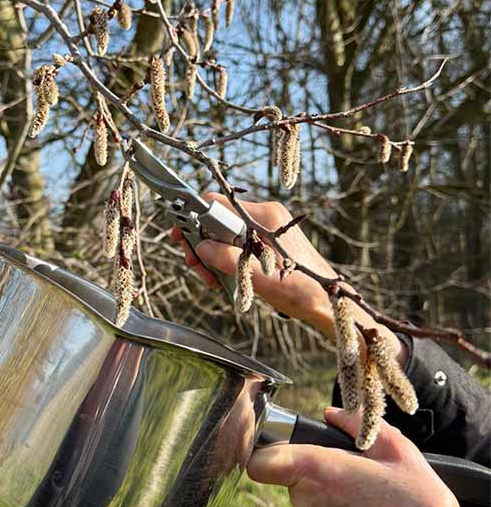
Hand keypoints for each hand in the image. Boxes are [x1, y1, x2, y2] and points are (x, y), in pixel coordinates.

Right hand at [171, 193, 406, 365]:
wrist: (327, 302)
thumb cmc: (299, 289)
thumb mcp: (256, 275)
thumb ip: (224, 257)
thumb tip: (200, 246)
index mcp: (263, 216)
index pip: (217, 204)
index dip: (193, 219)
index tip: (180, 237)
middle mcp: (263, 217)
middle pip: (217, 220)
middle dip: (201, 244)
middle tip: (196, 267)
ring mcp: (265, 230)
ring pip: (223, 235)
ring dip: (211, 256)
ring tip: (210, 279)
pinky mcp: (266, 244)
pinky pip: (235, 245)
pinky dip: (225, 260)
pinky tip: (224, 278)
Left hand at [248, 407, 480, 506]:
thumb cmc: (418, 506)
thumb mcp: (396, 448)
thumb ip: (358, 422)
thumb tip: (332, 413)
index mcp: (317, 472)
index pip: (260, 460)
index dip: (262, 442)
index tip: (276, 428)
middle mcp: (306, 497)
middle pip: (280, 460)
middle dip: (304, 447)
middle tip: (341, 447)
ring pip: (297, 475)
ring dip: (319, 466)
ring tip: (359, 468)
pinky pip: (311, 492)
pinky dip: (328, 483)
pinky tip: (360, 485)